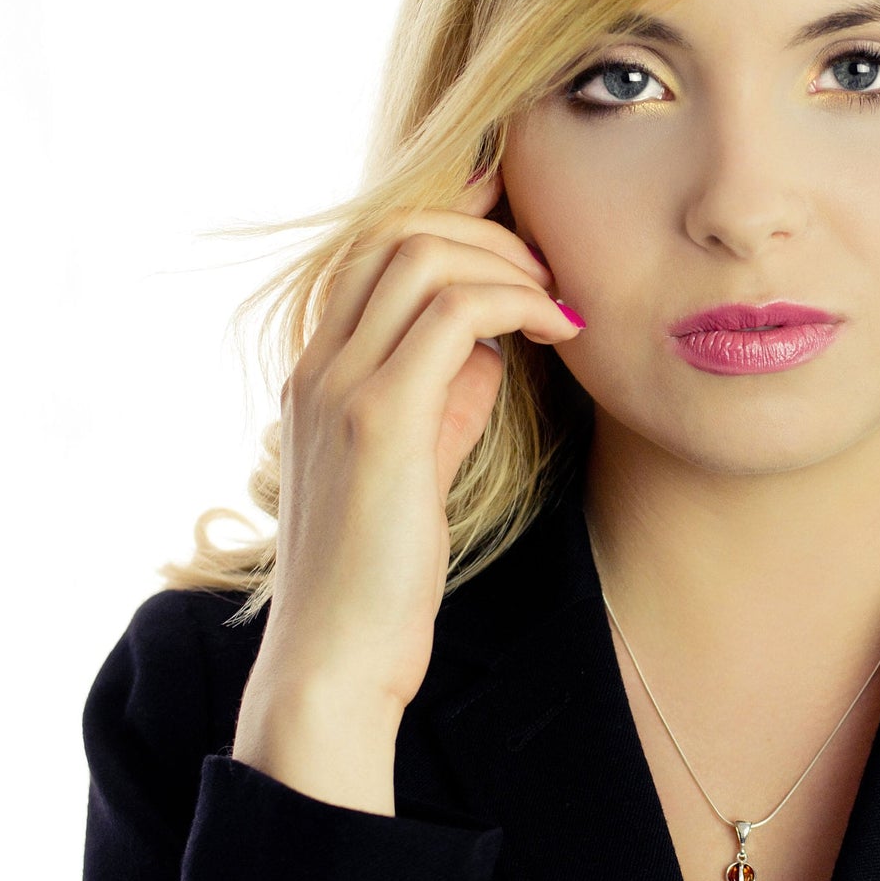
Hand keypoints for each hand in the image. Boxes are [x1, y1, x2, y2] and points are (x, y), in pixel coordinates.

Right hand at [258, 166, 582, 716]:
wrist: (336, 657)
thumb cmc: (380, 570)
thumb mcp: (417, 460)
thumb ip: (444, 393)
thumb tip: (493, 340)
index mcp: (317, 370)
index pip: (373, 248)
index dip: (452, 224)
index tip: (522, 244)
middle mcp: (318, 365)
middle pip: (397, 231)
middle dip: (489, 234)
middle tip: (553, 276)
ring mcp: (341, 386)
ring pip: (424, 255)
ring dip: (510, 264)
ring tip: (561, 303)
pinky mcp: (381, 420)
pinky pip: (456, 313)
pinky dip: (519, 302)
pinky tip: (560, 332)